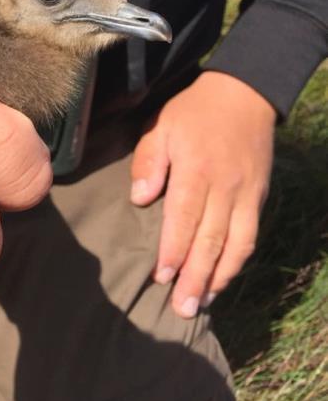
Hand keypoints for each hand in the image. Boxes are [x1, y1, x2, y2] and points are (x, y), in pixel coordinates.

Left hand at [130, 71, 275, 317]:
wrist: (246, 92)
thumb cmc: (193, 112)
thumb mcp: (160, 126)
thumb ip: (148, 162)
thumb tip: (140, 199)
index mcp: (197, 169)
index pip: (184, 218)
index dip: (174, 250)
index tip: (162, 277)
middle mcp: (225, 187)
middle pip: (211, 239)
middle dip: (196, 276)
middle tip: (181, 308)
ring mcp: (247, 194)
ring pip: (236, 244)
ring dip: (219, 277)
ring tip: (201, 304)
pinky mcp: (259, 197)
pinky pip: (250, 236)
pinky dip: (237, 262)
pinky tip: (221, 280)